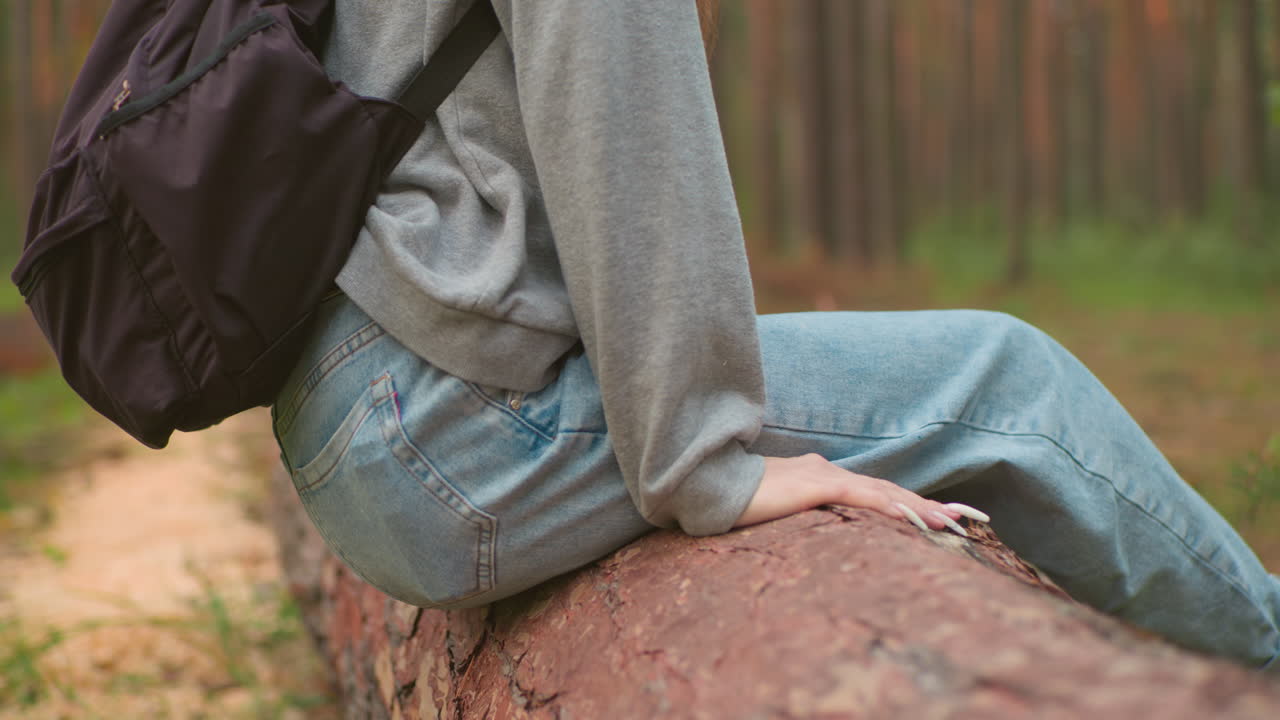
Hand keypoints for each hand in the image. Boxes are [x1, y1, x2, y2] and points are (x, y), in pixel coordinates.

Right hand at [734, 454, 986, 535]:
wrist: (708, 481)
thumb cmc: (732, 497)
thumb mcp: (770, 508)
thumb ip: (792, 511)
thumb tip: (799, 519)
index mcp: (820, 476)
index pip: (874, 492)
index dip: (908, 503)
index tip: (939, 517)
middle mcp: (829, 471)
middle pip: (889, 491)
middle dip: (930, 506)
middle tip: (968, 520)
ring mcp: (824, 476)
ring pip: (885, 494)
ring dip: (922, 509)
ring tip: (954, 524)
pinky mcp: (816, 486)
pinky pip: (864, 499)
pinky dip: (892, 508)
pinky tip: (915, 518)